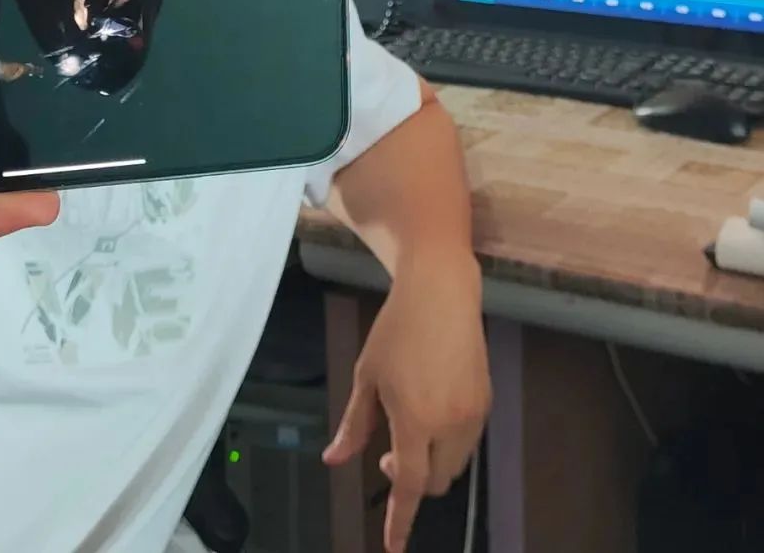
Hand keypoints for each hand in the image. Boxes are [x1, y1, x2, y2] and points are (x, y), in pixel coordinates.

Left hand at [323, 252, 489, 550]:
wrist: (441, 293)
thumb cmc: (396, 330)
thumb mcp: (367, 377)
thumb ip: (354, 425)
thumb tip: (334, 460)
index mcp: (415, 420)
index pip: (410, 486)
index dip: (400, 521)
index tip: (393, 547)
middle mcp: (450, 425)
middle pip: (436, 481)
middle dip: (413, 481)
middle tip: (388, 457)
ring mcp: (473, 414)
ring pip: (454, 464)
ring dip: (432, 463)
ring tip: (409, 431)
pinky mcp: (486, 401)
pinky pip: (467, 441)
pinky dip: (447, 443)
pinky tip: (431, 413)